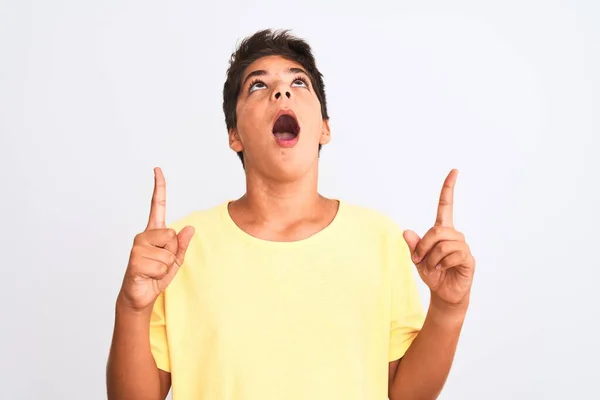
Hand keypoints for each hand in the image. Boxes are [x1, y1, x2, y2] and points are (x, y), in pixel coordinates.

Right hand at [117, 167, 194, 312]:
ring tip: (153, 270)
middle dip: (172, 253)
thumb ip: (182, 245)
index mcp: (154, 232)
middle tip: (160, 263)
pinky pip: (160, 265)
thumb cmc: (155, 276)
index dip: (159, 188)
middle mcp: (143, 235)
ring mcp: (137, 247)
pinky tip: (148, 275)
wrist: (140, 296)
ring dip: (166, 266)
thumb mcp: (175, 261)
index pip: (157, 206)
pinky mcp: (134, 260)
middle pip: (171, 235)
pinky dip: (159, 274)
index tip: (158, 170)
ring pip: (168, 253)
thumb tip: (189, 228)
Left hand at [403, 169, 474, 307]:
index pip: (446, 205)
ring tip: (434, 267)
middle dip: (424, 246)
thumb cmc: (433, 273)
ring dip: (432, 258)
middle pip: (436, 231)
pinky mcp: (468, 259)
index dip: (448, 189)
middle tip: (419, 259)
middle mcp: (455, 235)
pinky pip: (452, 255)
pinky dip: (442, 264)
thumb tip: (405, 232)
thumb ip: (413, 245)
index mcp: (442, 231)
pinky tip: (444, 269)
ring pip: (442, 245)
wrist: (444, 294)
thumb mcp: (417, 259)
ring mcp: (463, 246)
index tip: (454, 171)